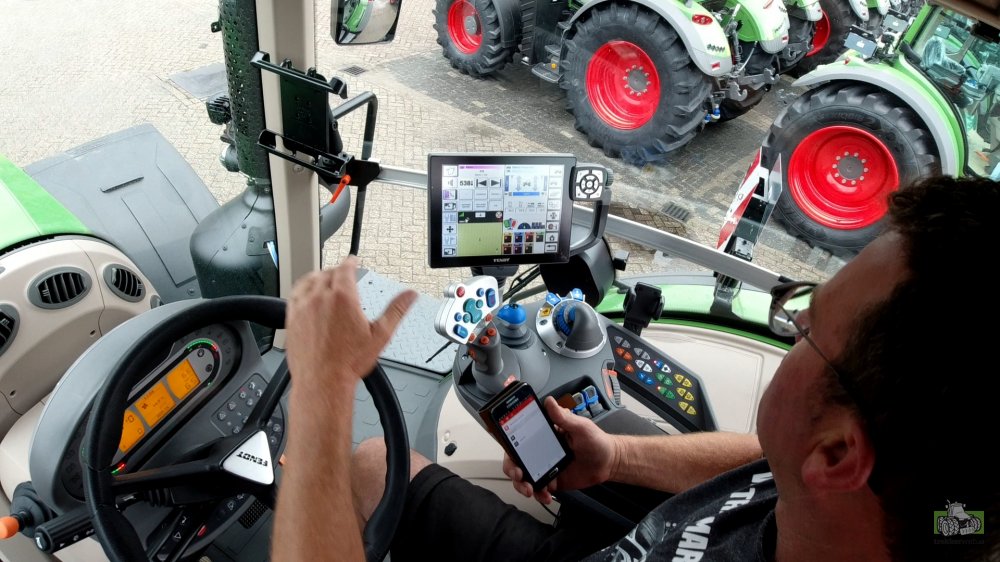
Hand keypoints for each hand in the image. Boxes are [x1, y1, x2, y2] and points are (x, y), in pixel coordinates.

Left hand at [285, 256, 416, 390]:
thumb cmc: (348, 362)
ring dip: (319, 276)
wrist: (322, 380)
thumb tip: (410, 295)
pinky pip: (295, 294)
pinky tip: (306, 292)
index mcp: (343, 298)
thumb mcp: (380, 335)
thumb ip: (396, 310)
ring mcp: (303, 307)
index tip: (352, 261)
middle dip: (337, 271)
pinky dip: (302, 288)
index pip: (345, 269)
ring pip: (309, 281)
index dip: (350, 262)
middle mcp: (320, 298)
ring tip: (325, 278)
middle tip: (343, 273)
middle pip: (328, 273)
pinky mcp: (292, 318)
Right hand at [502, 396, 620, 504]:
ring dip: (522, 485)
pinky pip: (539, 490)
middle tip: (519, 475)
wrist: (609, 462)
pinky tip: (545, 496)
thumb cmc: (595, 440)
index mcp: (544, 435)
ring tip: (531, 490)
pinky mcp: (552, 481)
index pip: (519, 438)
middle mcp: (540, 451)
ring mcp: (545, 467)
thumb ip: (563, 417)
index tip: (510, 452)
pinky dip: (539, 494)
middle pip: (516, 460)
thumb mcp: (580, 426)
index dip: (510, 445)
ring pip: (524, 477)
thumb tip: (549, 402)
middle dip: (512, 469)